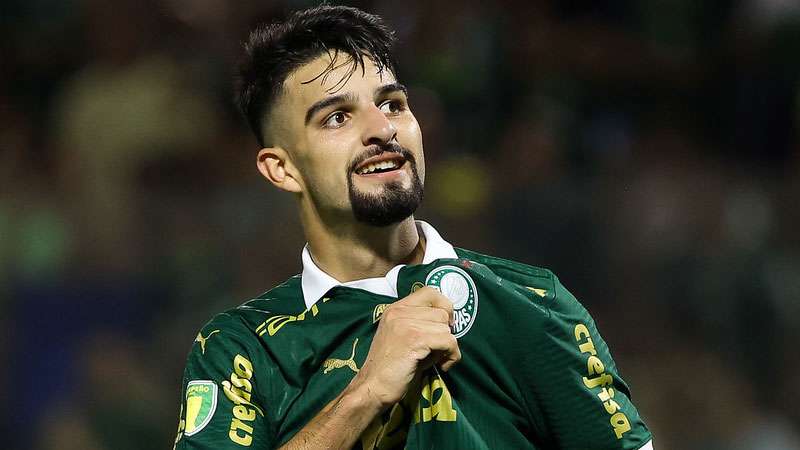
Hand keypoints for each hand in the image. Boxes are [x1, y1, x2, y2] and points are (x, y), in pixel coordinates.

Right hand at [346, 286, 461, 408]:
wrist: (372, 388)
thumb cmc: (390, 369)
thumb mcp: (403, 337)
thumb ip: (422, 325)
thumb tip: (451, 325)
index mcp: (396, 309)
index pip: (430, 291)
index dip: (444, 307)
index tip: (444, 327)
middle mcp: (399, 311)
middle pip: (442, 312)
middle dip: (445, 333)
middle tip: (437, 351)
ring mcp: (406, 324)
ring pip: (446, 328)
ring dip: (448, 347)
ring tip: (436, 360)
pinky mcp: (414, 339)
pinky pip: (448, 341)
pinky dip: (451, 355)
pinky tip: (442, 367)